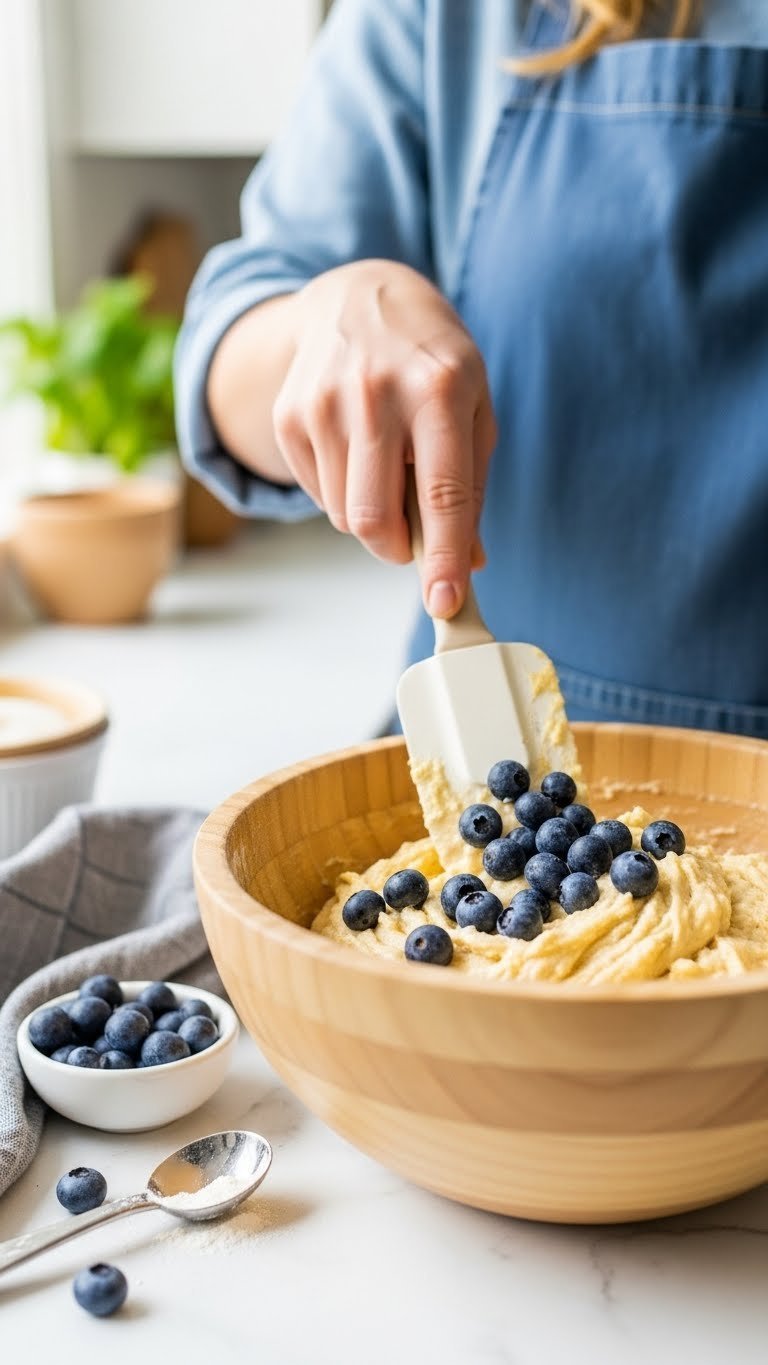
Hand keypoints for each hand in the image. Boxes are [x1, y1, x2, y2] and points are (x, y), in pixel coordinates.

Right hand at [273, 259, 495, 616]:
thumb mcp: (473, 408)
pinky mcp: (290, 414)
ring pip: (345, 516)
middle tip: (413, 537)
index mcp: (439, 391)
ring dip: (371, 518)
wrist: (361, 297)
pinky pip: (318, 496)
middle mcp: (377, 395)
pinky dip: (342, 494)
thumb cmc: (431, 362)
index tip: (445, 604)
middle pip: (376, 520)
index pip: (442, 495)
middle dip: (398, 549)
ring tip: (386, 470)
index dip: (444, 558)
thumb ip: (471, 488)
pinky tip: (356, 452)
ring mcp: (325, 403)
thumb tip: (470, 563)